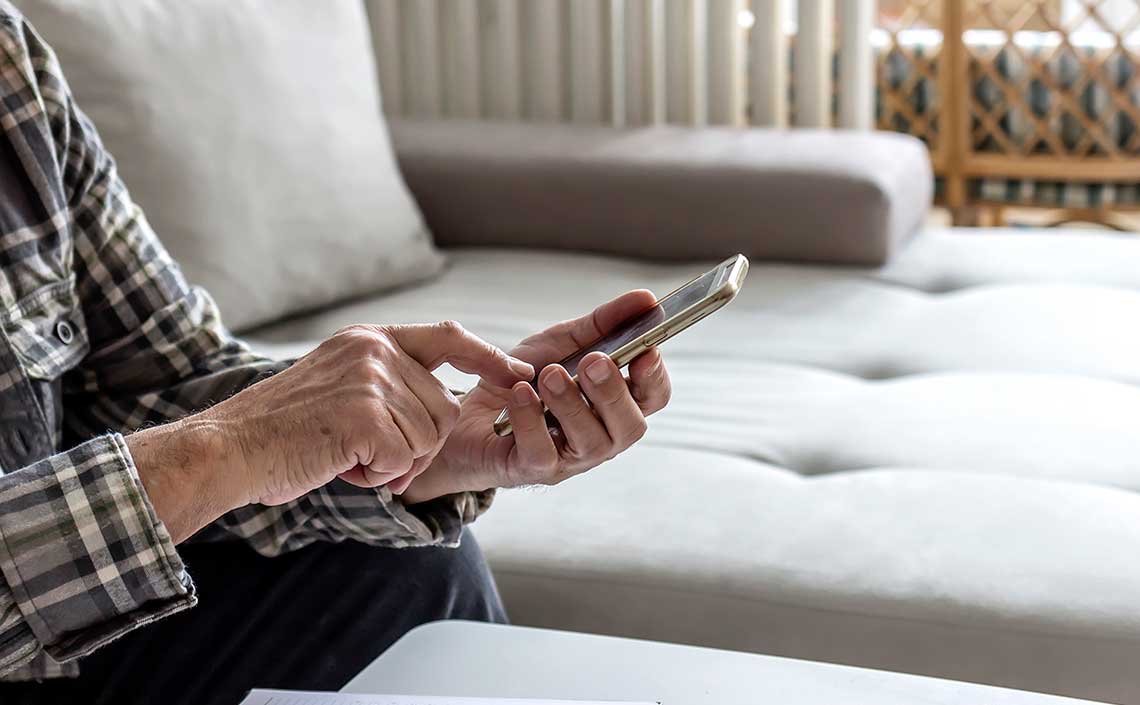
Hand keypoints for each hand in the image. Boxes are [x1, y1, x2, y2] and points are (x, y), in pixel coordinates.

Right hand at [129, 322, 532, 540]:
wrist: (227, 450)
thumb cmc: (281, 431)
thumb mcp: (339, 385)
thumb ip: (389, 384)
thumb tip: (449, 404)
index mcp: (370, 340)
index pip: (449, 338)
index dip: (488, 358)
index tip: (518, 375)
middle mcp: (375, 352)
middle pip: (444, 409)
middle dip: (416, 447)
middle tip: (364, 455)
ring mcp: (371, 380)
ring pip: (427, 439)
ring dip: (393, 464)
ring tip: (344, 455)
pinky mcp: (366, 415)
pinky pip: (405, 461)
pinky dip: (378, 477)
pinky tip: (340, 465)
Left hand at [401, 290, 671, 502]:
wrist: (464, 413)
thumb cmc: (523, 380)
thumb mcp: (562, 343)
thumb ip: (604, 323)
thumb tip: (647, 299)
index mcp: (613, 405)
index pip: (653, 398)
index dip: (655, 377)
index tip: (645, 349)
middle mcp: (600, 436)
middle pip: (630, 427)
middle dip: (613, 392)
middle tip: (593, 361)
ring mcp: (569, 459)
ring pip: (590, 442)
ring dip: (572, 404)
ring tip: (550, 374)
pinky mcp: (531, 469)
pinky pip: (541, 452)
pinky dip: (531, 420)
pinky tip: (521, 393)